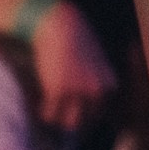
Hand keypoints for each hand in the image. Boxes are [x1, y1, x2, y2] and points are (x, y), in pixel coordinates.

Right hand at [31, 0, 116, 132]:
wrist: (61, 26)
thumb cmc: (76, 41)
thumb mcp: (95, 63)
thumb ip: (94, 83)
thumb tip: (82, 106)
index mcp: (109, 85)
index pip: (98, 115)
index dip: (82, 117)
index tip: (69, 114)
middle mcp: (97, 91)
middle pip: (84, 123)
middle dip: (69, 121)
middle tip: (57, 116)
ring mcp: (78, 92)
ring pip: (66, 123)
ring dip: (56, 119)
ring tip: (48, 109)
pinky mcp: (58, 90)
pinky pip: (48, 115)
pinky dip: (42, 111)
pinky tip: (39, 102)